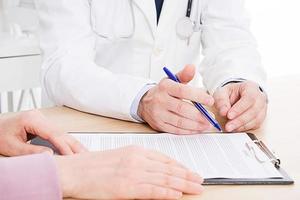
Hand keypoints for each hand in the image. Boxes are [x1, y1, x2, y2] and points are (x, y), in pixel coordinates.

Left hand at [0, 110, 86, 155]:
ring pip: (61, 132)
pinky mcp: (42, 123)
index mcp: (31, 119)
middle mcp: (38, 116)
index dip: (64, 146)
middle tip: (85, 154)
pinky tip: (72, 148)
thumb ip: (31, 151)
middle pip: (61, 131)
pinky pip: (57, 132)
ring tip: (82, 153)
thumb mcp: (12, 147)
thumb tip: (50, 155)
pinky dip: (65, 141)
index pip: (53, 133)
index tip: (72, 156)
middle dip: (74, 144)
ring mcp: (41, 118)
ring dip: (71, 143)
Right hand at [56, 146, 203, 198]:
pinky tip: (178, 195)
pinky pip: (153, 191)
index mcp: (136, 151)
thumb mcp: (120, 156)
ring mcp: (133, 173)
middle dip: (187, 175)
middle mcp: (138, 160)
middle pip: (168, 169)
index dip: (180, 166)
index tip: (189, 171)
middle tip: (200, 180)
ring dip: (183, 185)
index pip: (164, 159)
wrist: (75, 170)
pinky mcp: (127, 188)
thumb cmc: (94, 164)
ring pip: (165, 179)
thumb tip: (154, 170)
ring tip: (196, 188)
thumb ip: (138, 161)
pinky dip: (168, 193)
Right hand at [138, 65, 214, 133]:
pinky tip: (197, 129)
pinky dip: (188, 131)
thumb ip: (183, 75)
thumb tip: (192, 67)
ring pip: (179, 121)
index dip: (198, 96)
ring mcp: (159, 114)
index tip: (210, 100)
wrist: (144, 103)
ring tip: (207, 124)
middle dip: (199, 114)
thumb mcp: (171, 80)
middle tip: (211, 117)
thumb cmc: (163, 92)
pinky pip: (176, 130)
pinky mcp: (159, 125)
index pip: (183, 91)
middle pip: (182, 108)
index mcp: (165, 87)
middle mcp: (160, 100)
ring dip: (196, 125)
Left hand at [213, 81, 266, 131]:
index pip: (249, 98)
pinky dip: (245, 128)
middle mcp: (259, 97)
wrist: (236, 96)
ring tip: (230, 128)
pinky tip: (235, 128)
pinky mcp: (260, 117)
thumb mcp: (222, 92)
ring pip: (256, 119)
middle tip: (228, 126)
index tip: (229, 115)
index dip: (239, 108)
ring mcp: (262, 108)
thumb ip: (221, 101)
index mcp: (250, 87)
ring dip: (242, 126)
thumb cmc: (230, 93)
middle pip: (254, 110)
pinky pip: (256, 124)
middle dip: (240, 120)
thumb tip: (223, 112)